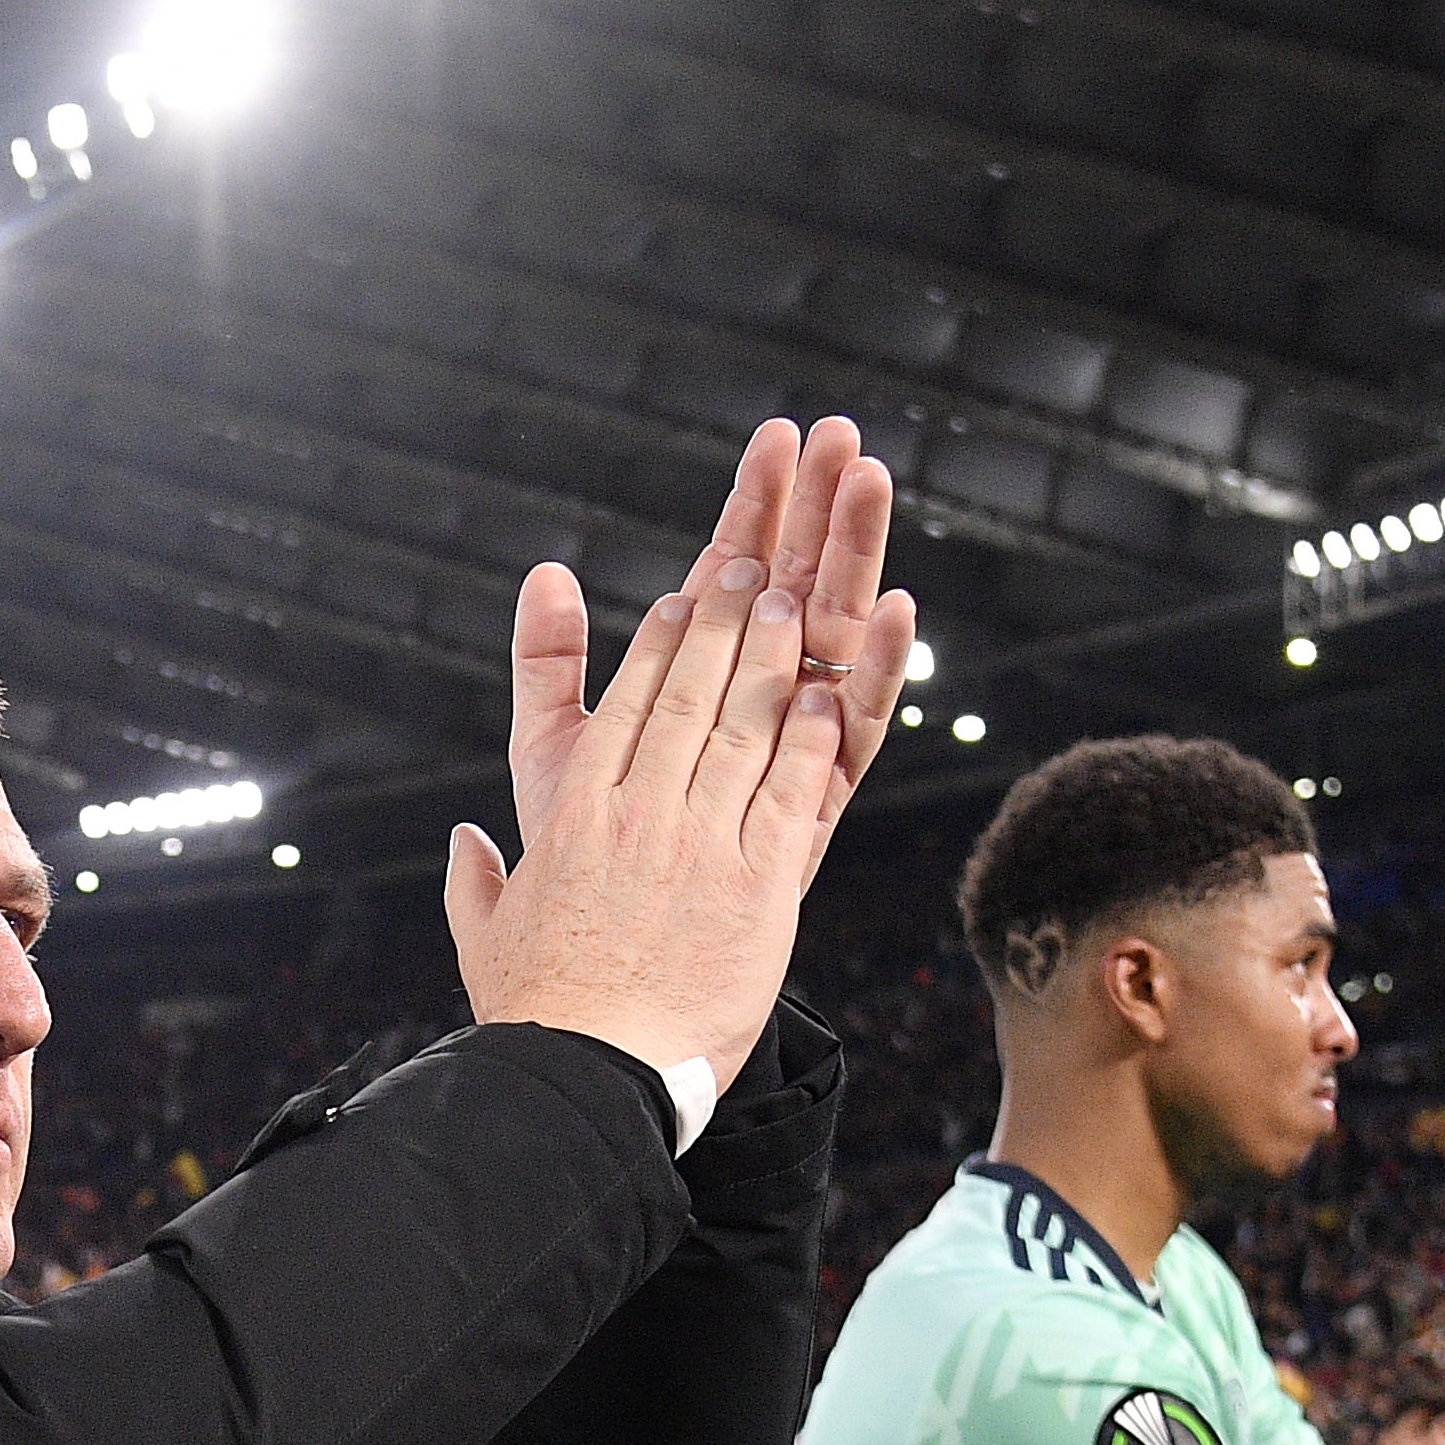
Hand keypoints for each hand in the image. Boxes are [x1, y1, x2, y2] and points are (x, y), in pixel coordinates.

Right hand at [450, 471, 890, 1090]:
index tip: (678, 602)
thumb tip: (461, 842)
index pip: (623, 708)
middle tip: (747, 568)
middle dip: (718, 624)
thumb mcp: (485, 936)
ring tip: (791, 602)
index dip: (656, 648)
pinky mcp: (760, 886)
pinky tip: (825, 693)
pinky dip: (809, 737)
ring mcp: (701, 845)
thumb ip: (473, 881)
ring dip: (767, 658)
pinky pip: (791, 792)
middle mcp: (638, 814)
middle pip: (685, 695)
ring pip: (741, 728)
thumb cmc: (539, 1017)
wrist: (592, 1076)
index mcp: (575, 818)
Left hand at [507, 419, 920, 848]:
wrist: (609, 1012)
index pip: (729, 578)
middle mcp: (755, 720)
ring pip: (833, 644)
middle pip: (794, 592)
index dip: (752, 507)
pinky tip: (897, 609)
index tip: (778, 436)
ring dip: (854, 560)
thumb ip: (550, 669)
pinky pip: (856, 736)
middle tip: (840, 432)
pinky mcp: (816, 816)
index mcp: (697, 695)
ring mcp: (790, 763)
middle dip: (814, 511)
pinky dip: (880, 673)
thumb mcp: (551, 759)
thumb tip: (547, 573)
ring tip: (871, 480)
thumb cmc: (577, 884)